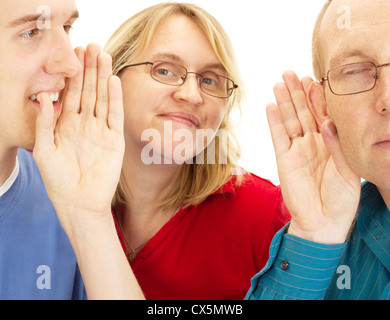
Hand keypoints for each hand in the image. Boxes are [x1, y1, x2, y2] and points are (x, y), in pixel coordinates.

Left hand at [33, 43, 123, 227]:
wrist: (80, 202)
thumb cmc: (58, 180)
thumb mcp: (44, 150)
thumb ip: (45, 123)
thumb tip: (44, 96)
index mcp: (66, 125)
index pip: (70, 93)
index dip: (72, 74)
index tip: (73, 53)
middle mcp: (84, 124)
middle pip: (88, 91)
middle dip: (89, 69)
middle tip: (92, 45)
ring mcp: (100, 131)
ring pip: (102, 99)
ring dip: (103, 78)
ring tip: (104, 55)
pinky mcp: (114, 140)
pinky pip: (115, 115)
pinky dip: (115, 98)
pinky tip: (113, 81)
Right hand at [267, 71, 360, 243]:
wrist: (324, 221)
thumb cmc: (341, 198)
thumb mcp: (348, 170)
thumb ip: (338, 145)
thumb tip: (329, 121)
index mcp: (331, 143)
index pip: (323, 114)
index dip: (317, 97)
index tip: (313, 79)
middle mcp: (313, 142)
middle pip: (303, 112)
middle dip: (297, 92)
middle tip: (291, 72)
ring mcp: (297, 150)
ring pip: (289, 120)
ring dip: (284, 101)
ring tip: (279, 82)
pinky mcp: (283, 159)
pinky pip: (277, 136)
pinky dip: (274, 121)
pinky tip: (271, 106)